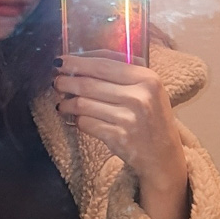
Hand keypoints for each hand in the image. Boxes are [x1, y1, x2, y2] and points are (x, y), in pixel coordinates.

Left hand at [54, 53, 189, 218]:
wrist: (163, 157)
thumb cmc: (152, 119)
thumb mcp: (147, 90)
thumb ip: (121, 74)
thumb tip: (81, 63)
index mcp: (147, 78)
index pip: (104, 65)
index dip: (78, 62)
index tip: (61, 61)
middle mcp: (139, 96)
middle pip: (90, 83)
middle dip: (67, 82)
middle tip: (56, 82)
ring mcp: (129, 118)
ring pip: (84, 104)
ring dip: (67, 103)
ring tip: (61, 103)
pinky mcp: (118, 138)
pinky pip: (86, 123)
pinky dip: (76, 120)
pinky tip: (74, 119)